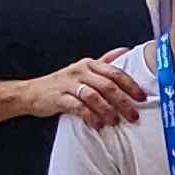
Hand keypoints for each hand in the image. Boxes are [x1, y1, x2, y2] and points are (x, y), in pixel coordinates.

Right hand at [22, 53, 148, 127]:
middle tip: (133, 115)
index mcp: (89, 64)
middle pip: (107, 85)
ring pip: (94, 96)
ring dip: (108, 110)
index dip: (131, 85)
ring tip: (116, 121)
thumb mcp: (83, 70)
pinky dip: (90, 116)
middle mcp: (80, 71)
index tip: (142, 97)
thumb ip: (104, 62)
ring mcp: (69, 84)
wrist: (32, 92)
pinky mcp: (59, 98)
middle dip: (123, 101)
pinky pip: (78, 107)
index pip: (115, 72)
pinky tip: (98, 124)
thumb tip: (124, 50)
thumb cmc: (63, 83)